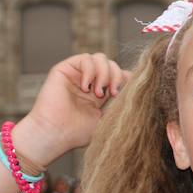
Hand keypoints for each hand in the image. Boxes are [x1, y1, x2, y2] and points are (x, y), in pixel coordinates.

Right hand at [14, 53, 130, 166]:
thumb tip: (136, 92)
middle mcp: (89, 82)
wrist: (55, 134)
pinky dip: (90, 71)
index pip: (119, 76)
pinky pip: (85, 58)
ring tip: (99, 92)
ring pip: (100, 58)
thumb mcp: (107, 119)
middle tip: (112, 94)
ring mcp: (77, 75)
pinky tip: (86, 87)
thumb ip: (120, 105)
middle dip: (117, 77)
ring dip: (105, 74)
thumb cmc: (78, 133)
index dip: (126, 80)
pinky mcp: (65, 69)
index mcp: (100, 94)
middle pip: (112, 65)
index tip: (125, 94)